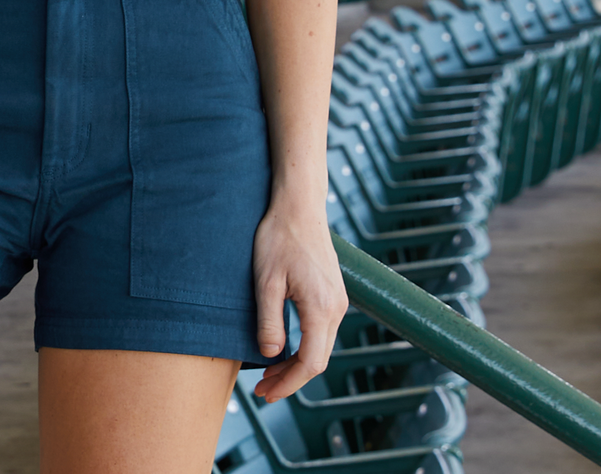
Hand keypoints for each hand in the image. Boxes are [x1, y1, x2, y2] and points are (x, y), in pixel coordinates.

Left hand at [249, 201, 346, 400]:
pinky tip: (284, 349)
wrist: (299, 206)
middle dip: (291, 379)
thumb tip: (271, 356)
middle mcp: (336, 308)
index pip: (310, 363)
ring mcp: (338, 300)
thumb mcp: (266, 282)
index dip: (288, 383)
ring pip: (321, 347)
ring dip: (297, 364)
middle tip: (262, 390)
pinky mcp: (333, 293)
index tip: (265, 393)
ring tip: (269, 373)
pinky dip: (304, 347)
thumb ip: (270, 321)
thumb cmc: (279, 238)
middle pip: (318, 360)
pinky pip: (322, 332)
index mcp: (321, 308)